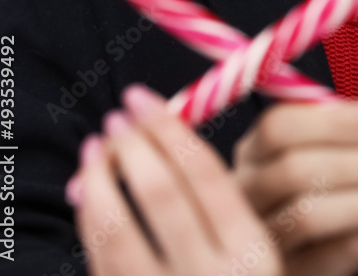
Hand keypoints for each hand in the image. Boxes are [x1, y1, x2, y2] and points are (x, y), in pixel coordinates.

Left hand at [69, 85, 282, 275]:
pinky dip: (90, 222)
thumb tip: (181, 144)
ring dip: (100, 180)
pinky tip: (90, 196)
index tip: (146, 99)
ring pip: (116, 229)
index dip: (171, 129)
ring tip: (97, 147)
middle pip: (161, 194)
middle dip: (134, 145)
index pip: (206, 175)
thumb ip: (236, 213)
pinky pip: (102, 263)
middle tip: (120, 116)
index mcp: (254, 255)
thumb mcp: (268, 261)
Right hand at [233, 95, 357, 275]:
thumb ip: (356, 127)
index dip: (338, 122)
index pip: (280, 126)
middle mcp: (246, 193)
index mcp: (255, 150)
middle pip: (298, 171)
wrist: (311, 243)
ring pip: (313, 215)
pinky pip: (337, 252)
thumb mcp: (332, 147)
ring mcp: (262, 238)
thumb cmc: (327, 180)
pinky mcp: (290, 273)